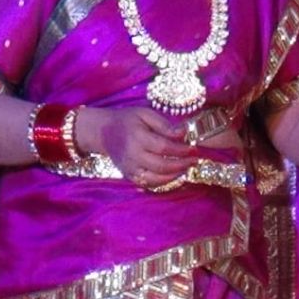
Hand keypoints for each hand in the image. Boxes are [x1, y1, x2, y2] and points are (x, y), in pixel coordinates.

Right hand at [75, 106, 195, 187]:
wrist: (104, 132)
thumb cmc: (127, 120)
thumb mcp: (145, 114)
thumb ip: (164, 124)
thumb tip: (183, 132)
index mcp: (137, 137)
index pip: (164, 147)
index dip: (181, 150)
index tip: (194, 148)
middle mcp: (132, 155)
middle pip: (162, 165)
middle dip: (181, 164)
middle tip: (194, 160)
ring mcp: (130, 169)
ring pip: (156, 179)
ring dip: (175, 175)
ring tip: (186, 167)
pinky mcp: (129, 176)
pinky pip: (149, 184)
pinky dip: (164, 181)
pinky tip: (174, 174)